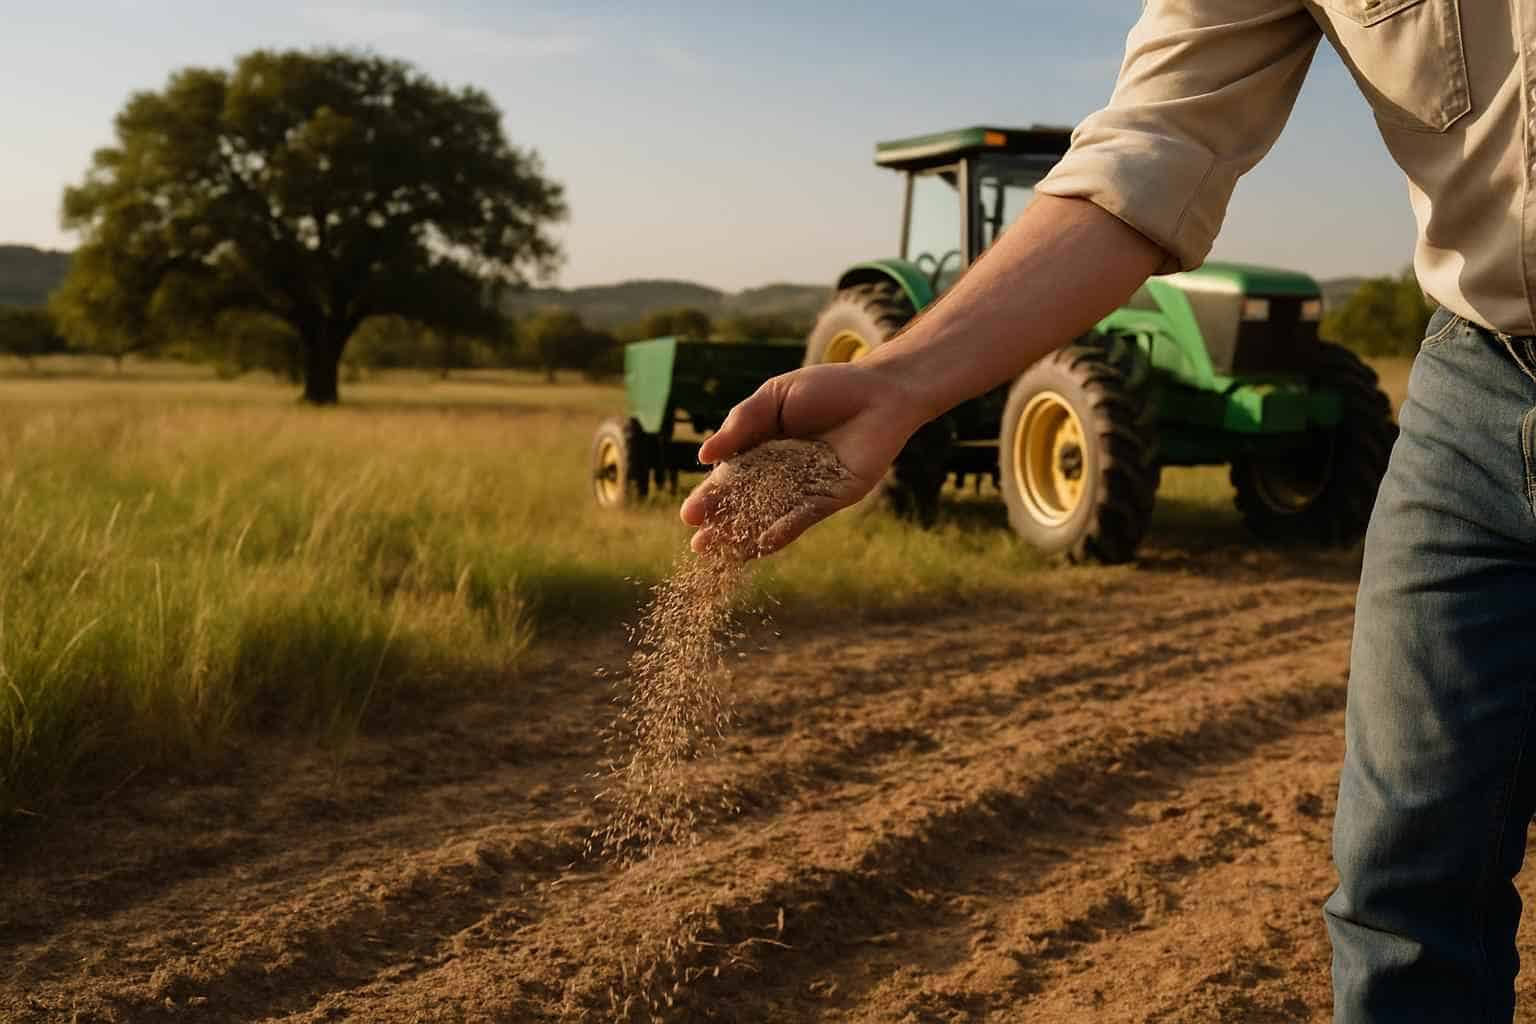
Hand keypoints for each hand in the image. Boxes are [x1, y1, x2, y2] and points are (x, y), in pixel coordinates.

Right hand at [680, 360, 923, 554]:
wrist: (879, 391)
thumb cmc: (826, 388)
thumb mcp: (774, 398)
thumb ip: (741, 424)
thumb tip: (704, 457)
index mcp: (761, 450)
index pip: (730, 479)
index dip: (710, 497)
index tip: (689, 515)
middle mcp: (780, 474)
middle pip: (746, 504)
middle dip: (722, 524)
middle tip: (698, 544)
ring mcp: (805, 490)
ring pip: (770, 517)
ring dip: (746, 536)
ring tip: (721, 552)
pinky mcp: (832, 498)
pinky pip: (804, 517)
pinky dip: (784, 529)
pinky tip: (763, 541)